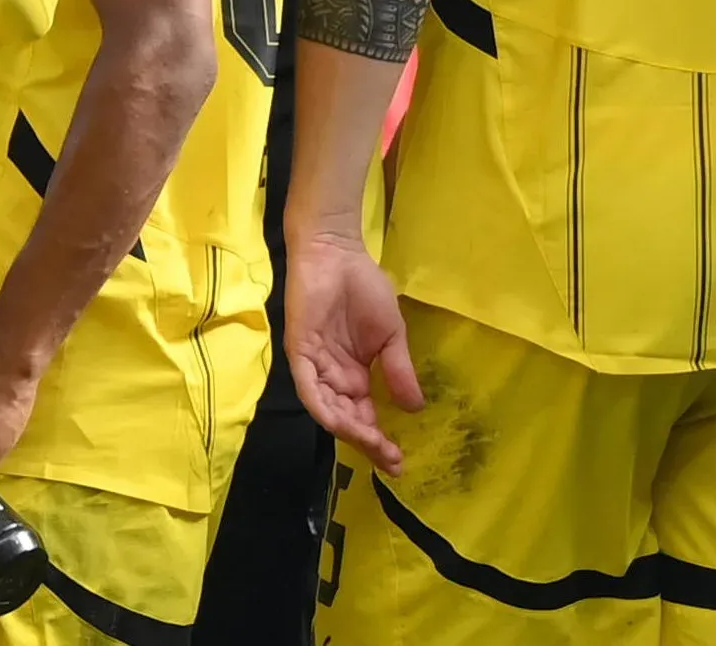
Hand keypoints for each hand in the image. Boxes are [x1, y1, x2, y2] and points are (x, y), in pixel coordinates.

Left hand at [285, 230, 421, 473]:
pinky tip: (343, 422)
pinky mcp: (299, 351)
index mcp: (354, 376)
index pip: (364, 417)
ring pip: (327, 410)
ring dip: (350, 430)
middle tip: (392, 461)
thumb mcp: (392, 337)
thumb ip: (399, 371)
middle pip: (346, 420)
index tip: (400, 462)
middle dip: (368, 443)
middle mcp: (332, 377)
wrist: (339, 254)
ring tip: (375, 446)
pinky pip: (308, 387)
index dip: (379, 441)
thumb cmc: (364, 289)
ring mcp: (314, 365)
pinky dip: (324, 406)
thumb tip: (415, 409)